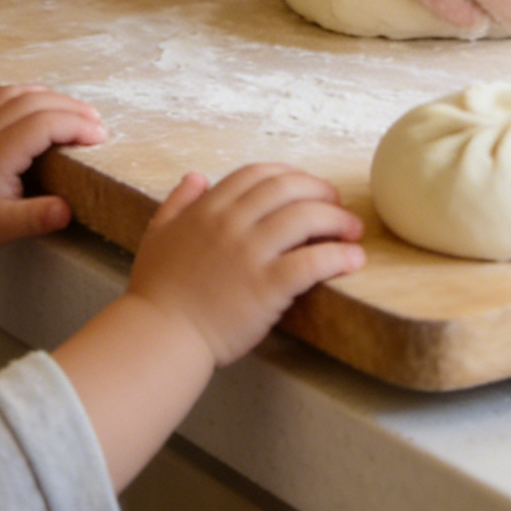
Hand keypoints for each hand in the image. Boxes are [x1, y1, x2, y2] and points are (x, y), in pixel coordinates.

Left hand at [0, 84, 105, 259]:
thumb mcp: (4, 229)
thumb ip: (35, 218)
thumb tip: (67, 210)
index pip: (43, 125)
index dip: (75, 126)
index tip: (100, 137)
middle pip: (35, 102)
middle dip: (71, 108)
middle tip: (98, 123)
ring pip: (19, 91)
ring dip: (52, 97)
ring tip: (78, 112)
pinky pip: (2, 92)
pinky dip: (28, 92)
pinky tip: (43, 101)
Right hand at [127, 164, 364, 368]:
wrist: (161, 335)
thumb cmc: (157, 291)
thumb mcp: (157, 233)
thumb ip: (177, 202)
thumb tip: (197, 176)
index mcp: (208, 209)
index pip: (257, 174)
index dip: (288, 174)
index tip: (305, 185)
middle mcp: (231, 223)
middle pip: (288, 188)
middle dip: (319, 190)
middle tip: (337, 203)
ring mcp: (250, 253)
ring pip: (305, 217)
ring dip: (336, 218)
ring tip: (353, 229)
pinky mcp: (267, 286)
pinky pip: (311, 261)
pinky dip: (338, 256)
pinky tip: (353, 259)